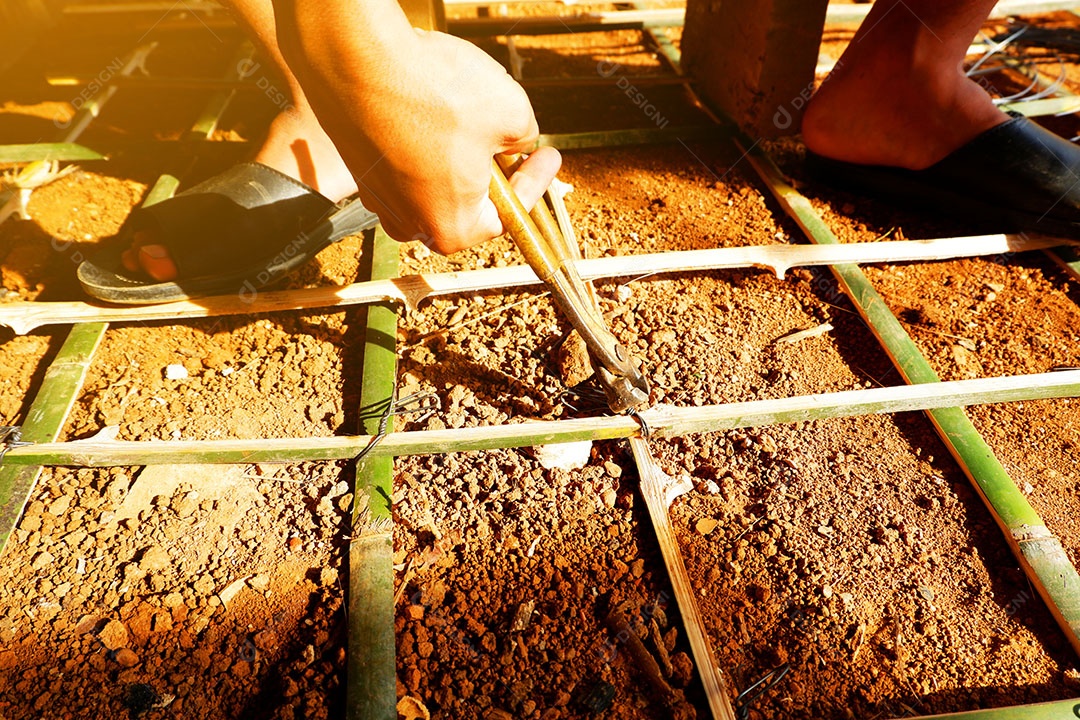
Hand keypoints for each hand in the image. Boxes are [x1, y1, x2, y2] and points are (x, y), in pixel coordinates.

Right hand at [281, 11, 560, 252]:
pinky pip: (404, 161)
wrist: (357, 58)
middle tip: (515, 144)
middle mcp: (410, 224)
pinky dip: (425, 141)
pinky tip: (436, 110)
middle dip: (494, 172)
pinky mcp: (359, 165)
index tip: (549, 154)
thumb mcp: (512, 113)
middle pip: (467, 203)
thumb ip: (526, 137)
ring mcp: (378, 197)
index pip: (508, 215)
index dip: (535, 180)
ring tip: (474, 120)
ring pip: (434, 181)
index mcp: (452, 230)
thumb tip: (518, 140)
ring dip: (458, 155)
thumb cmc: (436, 94)